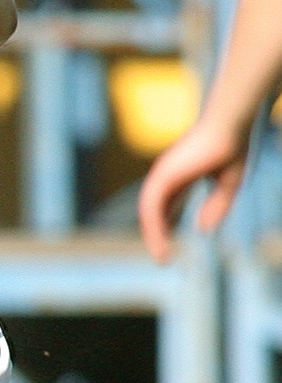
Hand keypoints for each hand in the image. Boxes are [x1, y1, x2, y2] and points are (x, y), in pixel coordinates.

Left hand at [137, 120, 249, 262]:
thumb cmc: (232, 146)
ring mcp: (162, 174)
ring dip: (154, 236)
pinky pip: (152, 208)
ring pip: (149, 213)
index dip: (165, 224)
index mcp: (180, 174)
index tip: (167, 243)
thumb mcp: (228, 184)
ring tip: (162, 258)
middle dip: (157, 234)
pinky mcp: (162, 176)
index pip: (166, 204)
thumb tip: (202, 229)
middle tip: (162, 258)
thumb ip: (216, 206)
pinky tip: (161, 243)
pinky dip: (154, 228)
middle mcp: (166, 174)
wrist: (230, 125)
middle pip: (154, 211)